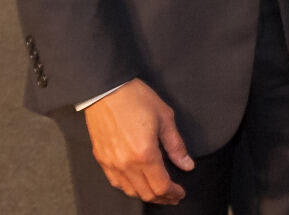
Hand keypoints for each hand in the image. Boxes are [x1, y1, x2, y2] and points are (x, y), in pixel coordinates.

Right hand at [83, 78, 193, 203]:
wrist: (106, 89)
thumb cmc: (135, 98)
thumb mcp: (164, 117)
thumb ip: (176, 145)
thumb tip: (187, 164)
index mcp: (144, 154)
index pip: (161, 186)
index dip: (173, 193)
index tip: (180, 193)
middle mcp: (126, 164)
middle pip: (146, 193)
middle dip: (163, 198)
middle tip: (173, 196)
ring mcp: (111, 163)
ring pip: (130, 191)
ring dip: (146, 194)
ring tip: (158, 191)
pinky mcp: (101, 159)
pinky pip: (116, 182)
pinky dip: (129, 187)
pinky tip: (137, 183)